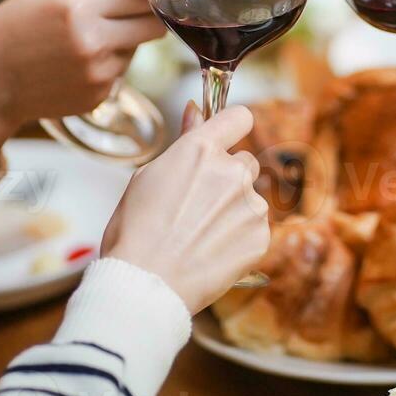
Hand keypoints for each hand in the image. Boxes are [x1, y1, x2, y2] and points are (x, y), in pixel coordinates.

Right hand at [0, 0, 164, 167]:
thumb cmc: (13, 26)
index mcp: (78, 7)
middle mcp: (93, 42)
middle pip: (154, 26)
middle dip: (146, 16)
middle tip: (126, 12)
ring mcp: (97, 73)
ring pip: (136, 49)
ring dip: (121, 41)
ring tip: (81, 41)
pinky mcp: (98, 96)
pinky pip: (119, 72)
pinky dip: (106, 65)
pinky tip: (73, 63)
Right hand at [100, 105, 269, 312]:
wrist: (145, 284)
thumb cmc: (135, 232)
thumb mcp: (148, 177)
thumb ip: (183, 143)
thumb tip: (195, 111)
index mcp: (201, 150)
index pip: (239, 118)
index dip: (231, 127)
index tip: (225, 139)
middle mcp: (232, 172)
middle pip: (244, 162)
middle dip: (228, 178)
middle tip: (198, 206)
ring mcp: (250, 205)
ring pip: (250, 198)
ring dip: (233, 210)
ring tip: (200, 236)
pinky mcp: (261, 237)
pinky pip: (255, 228)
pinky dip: (239, 238)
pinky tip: (212, 252)